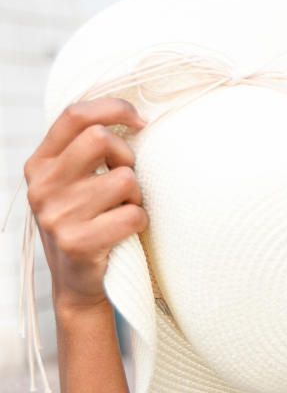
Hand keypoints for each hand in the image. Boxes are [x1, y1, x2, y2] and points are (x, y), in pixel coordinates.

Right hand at [23, 98, 148, 316]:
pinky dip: (140, 222)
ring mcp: (56, 215)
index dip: (114, 109)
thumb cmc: (87, 220)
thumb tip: (133, 114)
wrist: (77, 283)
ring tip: (120, 211)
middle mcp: (42, 187)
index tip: (140, 121)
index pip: (75, 115)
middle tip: (126, 180)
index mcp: (40, 164)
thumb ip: (87, 148)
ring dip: (136, 196)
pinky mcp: (77, 242)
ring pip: (125, 180)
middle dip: (126, 156)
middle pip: (101, 139)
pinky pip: (133, 214)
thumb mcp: (74, 181)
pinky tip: (123, 232)